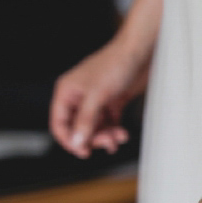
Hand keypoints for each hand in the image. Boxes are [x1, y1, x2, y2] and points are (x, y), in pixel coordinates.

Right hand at [50, 39, 150, 157]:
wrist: (141, 51)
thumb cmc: (116, 64)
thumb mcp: (97, 95)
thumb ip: (85, 120)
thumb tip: (76, 142)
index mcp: (67, 92)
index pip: (59, 123)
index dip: (69, 140)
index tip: (83, 152)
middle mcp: (79, 97)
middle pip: (79, 128)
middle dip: (93, 138)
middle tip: (108, 143)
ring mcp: (96, 99)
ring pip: (95, 127)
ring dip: (106, 136)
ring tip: (119, 137)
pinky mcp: (113, 101)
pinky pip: (109, 122)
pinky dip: (114, 130)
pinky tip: (122, 134)